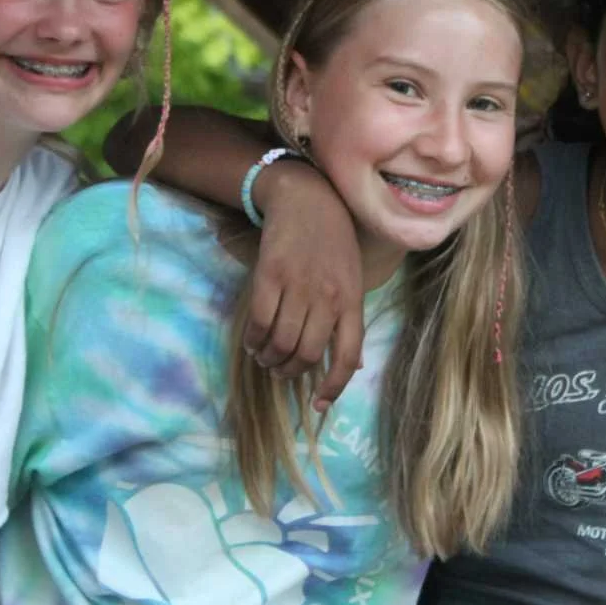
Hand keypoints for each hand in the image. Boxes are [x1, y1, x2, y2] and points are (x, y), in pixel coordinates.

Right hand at [243, 161, 364, 411]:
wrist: (308, 200)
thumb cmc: (333, 243)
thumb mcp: (353, 279)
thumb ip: (349, 319)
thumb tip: (352, 364)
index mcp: (352, 301)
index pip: (348, 355)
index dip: (334, 385)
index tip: (319, 404)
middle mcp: (328, 297)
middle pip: (308, 353)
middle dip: (290, 371)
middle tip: (280, 370)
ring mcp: (299, 286)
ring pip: (282, 341)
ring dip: (269, 358)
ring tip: (265, 357)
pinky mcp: (271, 275)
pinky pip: (259, 320)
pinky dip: (254, 339)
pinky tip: (253, 342)